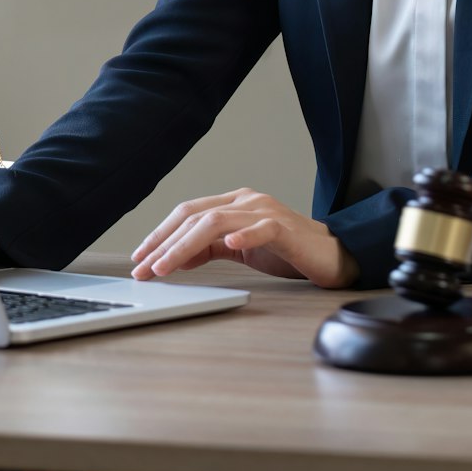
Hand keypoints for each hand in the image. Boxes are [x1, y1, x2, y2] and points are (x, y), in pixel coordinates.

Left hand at [131, 188, 359, 287]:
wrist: (331, 255)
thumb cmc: (286, 251)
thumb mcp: (239, 249)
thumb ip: (210, 248)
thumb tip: (175, 257)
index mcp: (234, 203)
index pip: (187, 213)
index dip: (160, 234)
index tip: (139, 258)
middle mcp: (246, 201)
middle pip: (195, 216)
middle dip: (163, 243)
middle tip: (143, 269)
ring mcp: (265, 212)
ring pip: (216, 222)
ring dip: (185, 246)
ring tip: (166, 267)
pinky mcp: (285, 229)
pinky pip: (261, 229)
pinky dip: (244, 236)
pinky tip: (229, 245)